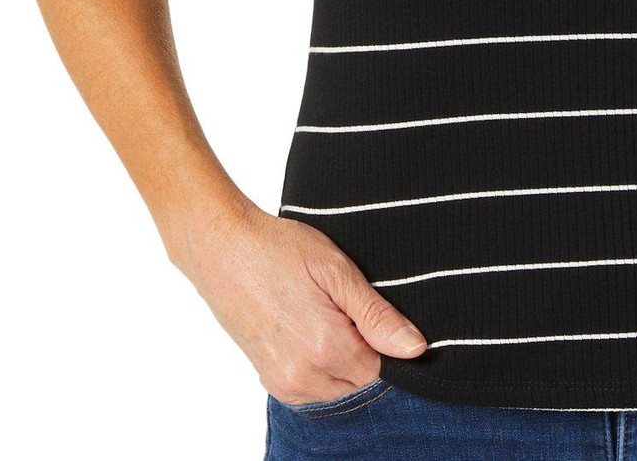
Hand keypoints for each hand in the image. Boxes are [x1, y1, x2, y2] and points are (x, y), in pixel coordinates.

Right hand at [169, 199, 425, 404]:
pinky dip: (317, 364)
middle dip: (361, 347)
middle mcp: (303, 375)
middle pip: (358, 378)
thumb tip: (415, 348)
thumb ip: (377, 315)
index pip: (380, 365)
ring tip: (319, 310)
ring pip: (335, 385)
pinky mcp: (267, 378)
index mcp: (326, 347)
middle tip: (338, 303)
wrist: (221, 249)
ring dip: (339, 357)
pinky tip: (305, 326)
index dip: (381, 335)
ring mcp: (281, 381)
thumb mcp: (336, 270)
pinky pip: (310, 388)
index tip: (363, 305)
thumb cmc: (278, 249)